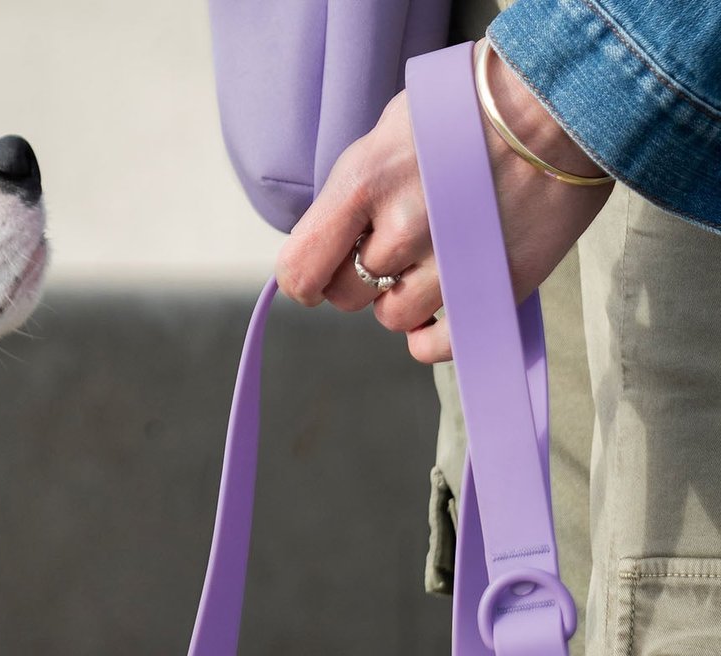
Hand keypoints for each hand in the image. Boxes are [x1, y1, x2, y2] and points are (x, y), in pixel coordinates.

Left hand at [274, 47, 611, 362]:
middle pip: (348, 295)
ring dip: (404, 298)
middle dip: (362, 278)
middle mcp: (402, 229)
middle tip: (397, 245)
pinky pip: (434, 345)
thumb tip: (330, 240)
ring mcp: (449, 263)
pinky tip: (440, 311)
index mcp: (365, 183)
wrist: (564, 100)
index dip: (307, 278)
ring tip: (436, 255)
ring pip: (392, 317)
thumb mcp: (392, 130)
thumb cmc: (472, 108)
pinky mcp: (491, 287)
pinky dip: (431, 337)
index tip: (322, 273)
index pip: (301, 267)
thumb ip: (355, 191)